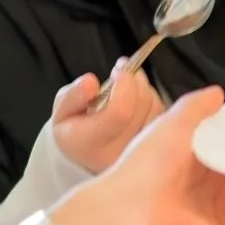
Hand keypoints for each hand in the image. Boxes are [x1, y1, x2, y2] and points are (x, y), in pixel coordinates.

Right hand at [50, 59, 165, 174]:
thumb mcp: (62, 111)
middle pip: (142, 105)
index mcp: (91, 144)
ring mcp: (140, 153)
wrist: (87, 153)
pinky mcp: (156, 148)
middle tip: (123, 70)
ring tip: (127, 83)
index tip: (117, 70)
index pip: (120, 111)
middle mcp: (119, 154)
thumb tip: (91, 82)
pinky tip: (137, 97)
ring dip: (144, 86)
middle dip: (135, 80)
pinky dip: (151, 98)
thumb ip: (73, 96)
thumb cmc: (74, 127)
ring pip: (154, 106)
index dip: (124, 84)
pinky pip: (162, 113)